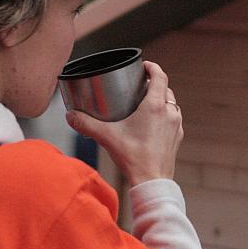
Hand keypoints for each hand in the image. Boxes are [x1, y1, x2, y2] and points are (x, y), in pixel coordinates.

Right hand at [66, 61, 182, 185]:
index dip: (153, 67)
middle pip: (165, 89)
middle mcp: (169, 113)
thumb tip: (70, 116)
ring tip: (146, 102)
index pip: (160, 76)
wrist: (152, 182)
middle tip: (140, 85)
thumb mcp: (106, 137)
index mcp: (155, 106)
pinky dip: (165, 115)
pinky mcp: (177, 138)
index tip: (145, 66)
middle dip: (154, 83)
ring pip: (171, 104)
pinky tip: (152, 123)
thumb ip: (86, 124)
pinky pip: (173, 119)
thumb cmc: (133, 158)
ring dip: (161, 99)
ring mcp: (176, 126)